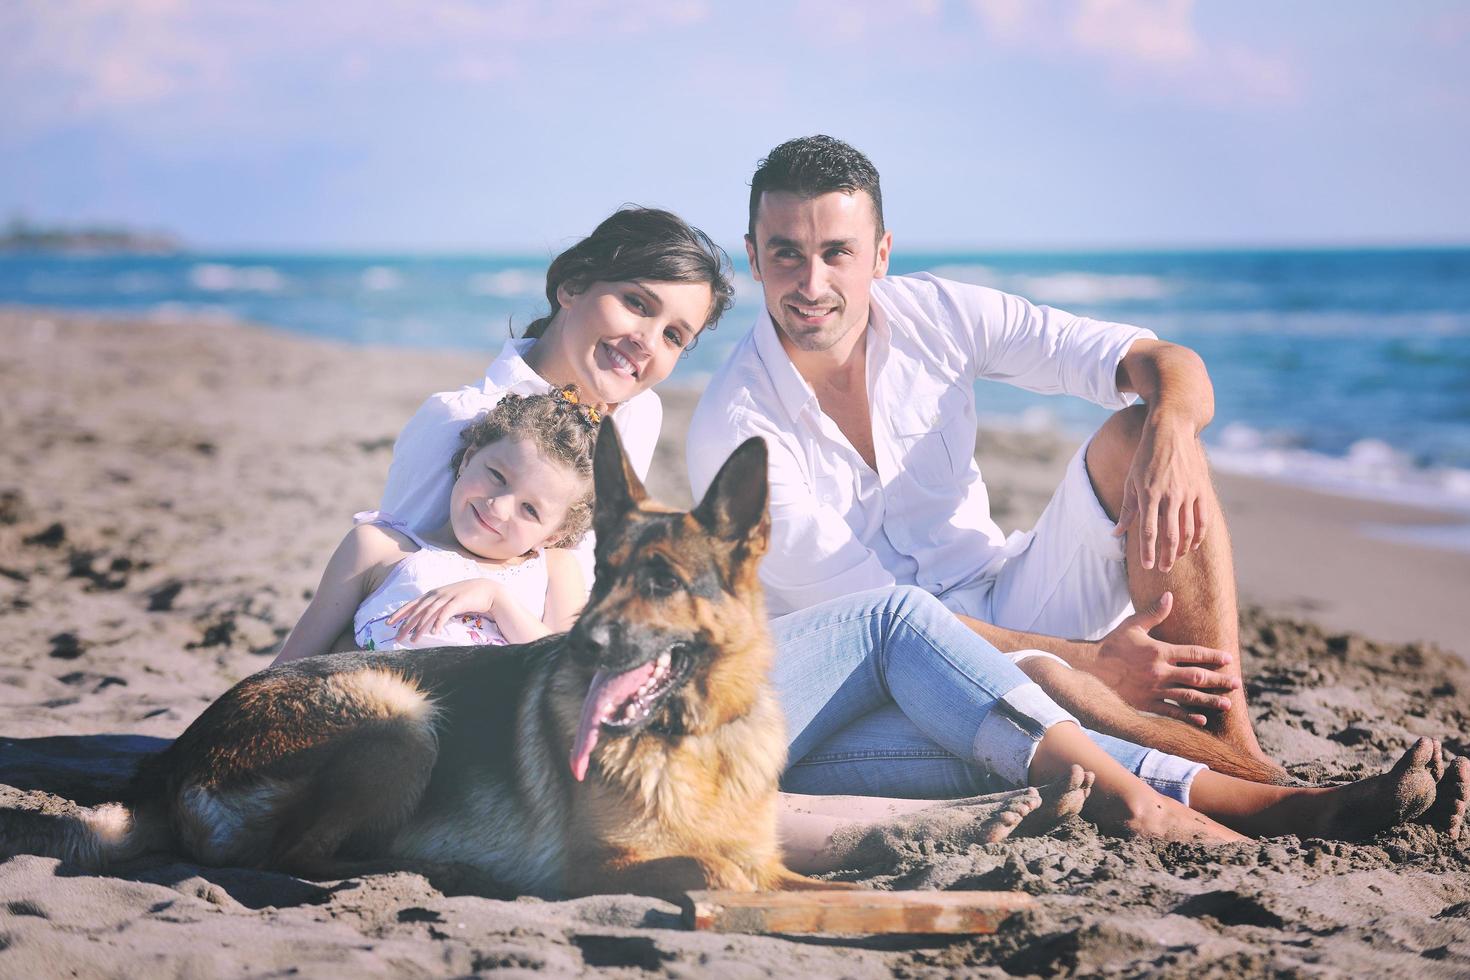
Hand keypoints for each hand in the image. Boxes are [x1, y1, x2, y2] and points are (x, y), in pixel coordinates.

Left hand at [386, 579, 498, 640]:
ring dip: (420, 627)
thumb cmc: (466, 596)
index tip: (388, 624)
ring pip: (429, 613)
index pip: (411, 604)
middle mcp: (437, 594)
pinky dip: (439, 622)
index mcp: (432, 594)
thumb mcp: (447, 600)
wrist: (486, 590)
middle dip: (405, 625)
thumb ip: (435, 607)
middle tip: (397, 638)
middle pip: (417, 611)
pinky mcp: (458, 602)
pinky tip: (434, 632)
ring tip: (413, 640)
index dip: (399, 613)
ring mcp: (447, 597)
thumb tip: (423, 620)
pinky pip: (445, 613)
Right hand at [1093, 592, 1236, 725]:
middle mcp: (1160, 672)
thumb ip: (1154, 613)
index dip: (1213, 656)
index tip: (1228, 659)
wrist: (1089, 668)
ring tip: (1226, 704)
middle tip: (1236, 684)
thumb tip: (1169, 596)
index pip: (1193, 654)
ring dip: (1209, 700)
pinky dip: (1187, 716)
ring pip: (1187, 697)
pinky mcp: (1145, 703)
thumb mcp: (1132, 625)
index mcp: (1159, 651)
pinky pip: (1170, 712)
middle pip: (1196, 677)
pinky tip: (1201, 719)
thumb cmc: (1112, 644)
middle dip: (1219, 681)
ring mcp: (1153, 690)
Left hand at [1111, 414, 1212, 571]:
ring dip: (1181, 548)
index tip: (1147, 566)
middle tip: (1162, 570)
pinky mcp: (1201, 489)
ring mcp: (1188, 492)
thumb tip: (1116, 534)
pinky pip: (1202, 518)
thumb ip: (1127, 509)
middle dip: (1166, 556)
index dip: (1148, 551)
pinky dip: (1199, 535)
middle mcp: (1170, 495)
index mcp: (1149, 494)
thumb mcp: (1130, 480)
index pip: (1149, 531)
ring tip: (1174, 559)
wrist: (1172, 431)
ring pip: (1188, 530)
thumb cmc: (1146, 457)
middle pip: (1170, 535)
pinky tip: (1192, 545)